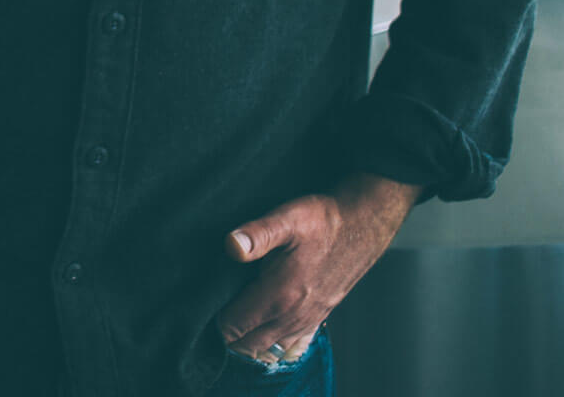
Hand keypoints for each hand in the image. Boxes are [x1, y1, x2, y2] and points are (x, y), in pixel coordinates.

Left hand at [217, 173, 421, 362]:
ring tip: (230, 311)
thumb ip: (258, 234)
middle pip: (246, 343)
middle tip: (210, 306)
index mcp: (279, 296)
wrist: (363, 226)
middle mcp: (292, 317)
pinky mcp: (317, 318)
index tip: (200, 301)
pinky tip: (260, 318)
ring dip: (246, 336)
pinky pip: (286, 341)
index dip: (212, 319)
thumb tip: (230, 245)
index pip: (233, 327)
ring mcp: (306, 321)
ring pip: (265, 345)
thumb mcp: (288, 218)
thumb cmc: (324, 220)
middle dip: (226, 332)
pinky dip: (268, 337)